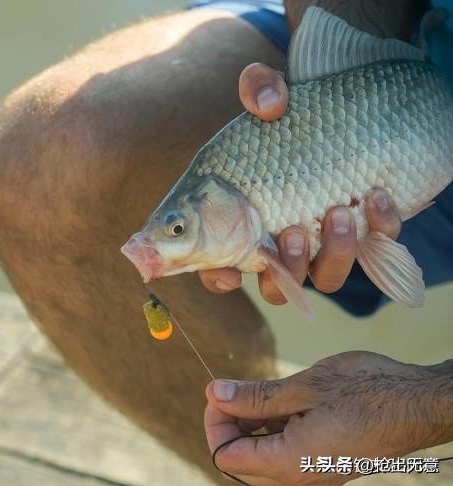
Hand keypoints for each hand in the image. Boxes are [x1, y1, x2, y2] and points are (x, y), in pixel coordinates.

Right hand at [198, 63, 402, 302]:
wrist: (341, 108)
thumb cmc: (289, 111)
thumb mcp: (267, 91)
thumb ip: (258, 88)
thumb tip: (269, 105)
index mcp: (242, 221)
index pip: (220, 266)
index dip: (221, 278)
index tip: (232, 273)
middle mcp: (279, 241)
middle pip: (276, 285)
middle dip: (287, 269)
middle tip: (294, 233)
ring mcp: (322, 240)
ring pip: (325, 278)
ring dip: (333, 256)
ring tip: (339, 212)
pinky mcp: (362, 230)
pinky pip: (374, 248)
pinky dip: (378, 230)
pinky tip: (378, 196)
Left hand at [204, 351, 452, 485]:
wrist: (421, 404)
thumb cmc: (368, 391)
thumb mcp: (305, 386)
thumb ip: (256, 396)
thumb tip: (215, 394)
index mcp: (290, 463)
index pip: (226, 456)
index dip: (215, 422)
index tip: (218, 391)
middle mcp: (300, 479)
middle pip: (241, 462)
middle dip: (229, 425)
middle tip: (234, 391)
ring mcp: (314, 474)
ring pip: (261, 459)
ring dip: (251, 427)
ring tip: (260, 393)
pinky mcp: (324, 464)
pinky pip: (285, 455)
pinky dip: (273, 430)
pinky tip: (280, 403)